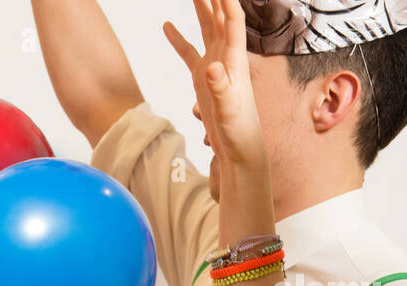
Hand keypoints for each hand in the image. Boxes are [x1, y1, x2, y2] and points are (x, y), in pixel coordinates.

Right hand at [164, 0, 265, 169]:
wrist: (239, 149)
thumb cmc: (239, 131)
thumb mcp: (230, 110)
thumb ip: (221, 88)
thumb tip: (210, 67)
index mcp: (234, 61)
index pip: (232, 20)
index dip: (226, 0)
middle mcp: (226, 57)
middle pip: (220, 17)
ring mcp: (214, 65)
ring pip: (206, 28)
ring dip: (201, 7)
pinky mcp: (202, 78)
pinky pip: (188, 51)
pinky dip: (178, 38)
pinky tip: (167, 25)